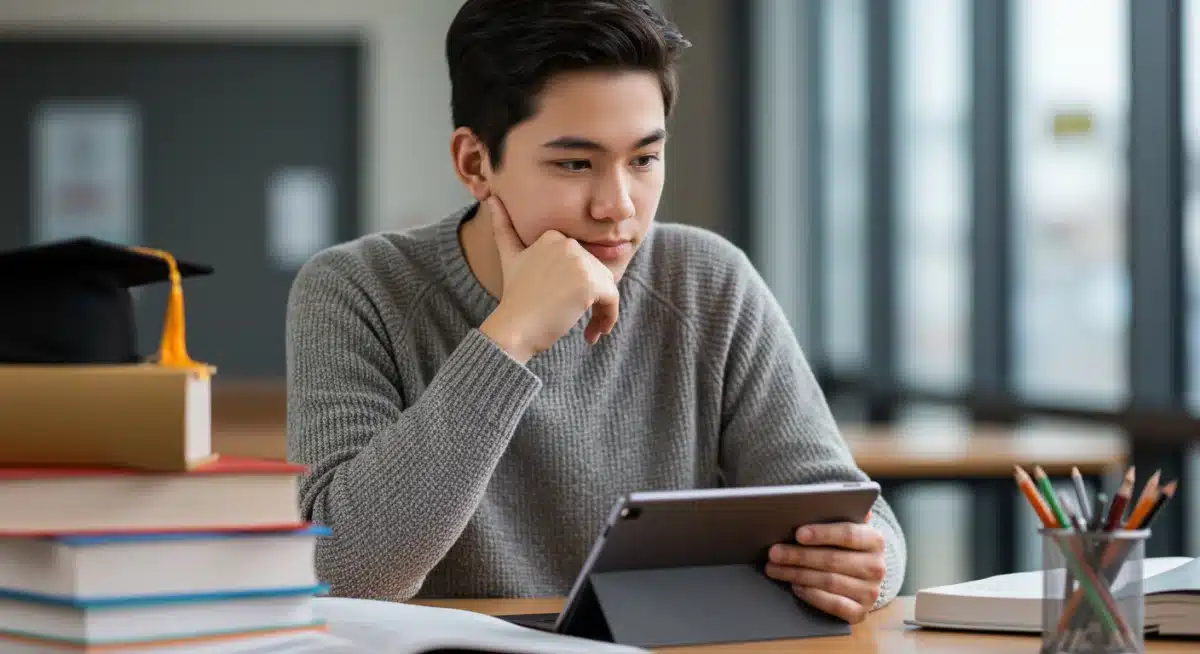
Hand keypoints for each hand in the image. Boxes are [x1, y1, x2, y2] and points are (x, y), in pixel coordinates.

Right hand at [479, 195, 619, 362]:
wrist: (514, 328)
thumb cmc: (515, 298)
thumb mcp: (509, 258)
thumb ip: (503, 227)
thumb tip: (492, 198)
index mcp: (553, 236)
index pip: (583, 261)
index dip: (580, 284)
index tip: (568, 305)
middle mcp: (569, 244)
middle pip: (597, 272)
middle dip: (593, 298)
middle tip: (581, 323)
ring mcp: (580, 262)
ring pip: (608, 286)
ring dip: (602, 310)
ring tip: (589, 331)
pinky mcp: (590, 283)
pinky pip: (612, 300)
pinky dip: (609, 318)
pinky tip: (594, 334)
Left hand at [764, 512, 885, 623]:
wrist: (860, 577)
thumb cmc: (843, 546)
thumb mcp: (843, 527)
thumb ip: (836, 514)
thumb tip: (822, 499)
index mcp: (875, 540)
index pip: (848, 534)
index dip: (822, 533)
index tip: (798, 533)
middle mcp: (877, 566)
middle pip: (833, 560)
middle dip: (798, 556)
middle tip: (773, 552)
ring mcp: (870, 591)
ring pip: (829, 582)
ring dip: (796, 575)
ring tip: (774, 568)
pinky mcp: (860, 612)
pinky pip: (834, 605)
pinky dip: (812, 595)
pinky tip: (795, 586)